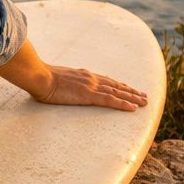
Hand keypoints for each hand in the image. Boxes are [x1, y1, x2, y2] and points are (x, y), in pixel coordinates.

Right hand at [32, 66, 148, 110]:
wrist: (39, 76)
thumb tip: (61, 86)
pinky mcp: (88, 95)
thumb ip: (63, 82)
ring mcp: (91, 86)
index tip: (128, 88)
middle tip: (143, 96)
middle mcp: (90, 78)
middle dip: (131, 91)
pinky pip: (110, 100)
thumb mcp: (55, 79)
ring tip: (144, 102)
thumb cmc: (41, 78)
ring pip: (117, 92)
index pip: (105, 80)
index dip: (118, 84)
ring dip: (132, 97)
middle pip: (115, 85)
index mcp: (83, 75)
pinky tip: (133, 108)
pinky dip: (123, 104)